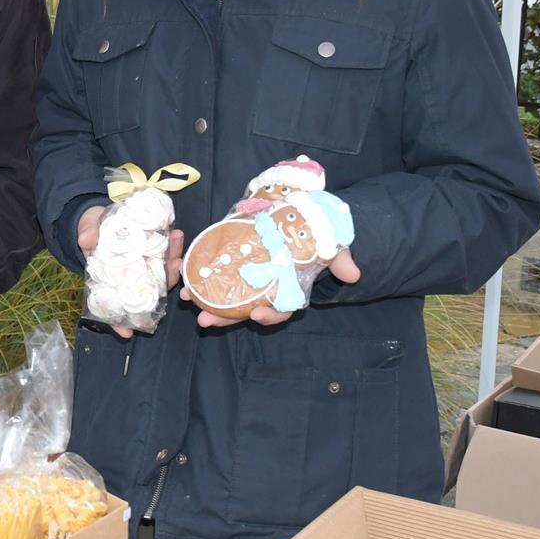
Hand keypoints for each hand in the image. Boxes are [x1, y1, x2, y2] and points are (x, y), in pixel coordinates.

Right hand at [78, 206, 186, 338]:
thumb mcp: (86, 233)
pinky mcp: (154, 246)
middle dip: (164, 281)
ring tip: (177, 242)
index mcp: (114, 280)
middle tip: (172, 268)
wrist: (100, 217)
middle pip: (151, 286)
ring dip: (173, 260)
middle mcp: (133, 275)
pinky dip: (173, 243)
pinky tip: (176, 232)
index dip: (121, 320)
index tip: (127, 331)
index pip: (118, 304)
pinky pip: (166, 249)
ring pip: (163, 269)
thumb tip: (85, 241)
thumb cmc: (91, 231)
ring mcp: (146, 262)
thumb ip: (86, 236)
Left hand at [186, 249, 361, 327]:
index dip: (271, 315)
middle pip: (246, 308)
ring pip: (228, 297)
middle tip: (207, 320)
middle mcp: (268, 287)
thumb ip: (340, 259)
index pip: (281, 309)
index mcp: (290, 289)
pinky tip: (186, 282)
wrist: (307, 218)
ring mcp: (250, 276)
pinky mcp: (237, 260)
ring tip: (189, 302)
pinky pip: (218, 274)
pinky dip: (203, 279)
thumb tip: (354, 273)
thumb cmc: (319, 238)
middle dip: (227, 317)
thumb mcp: (333, 246)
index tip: (259, 315)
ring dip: (208, 302)